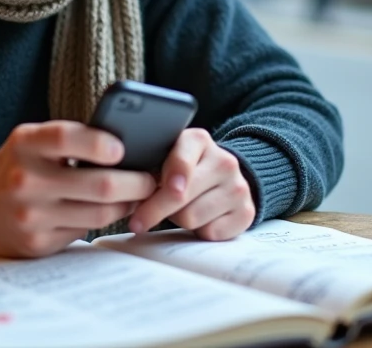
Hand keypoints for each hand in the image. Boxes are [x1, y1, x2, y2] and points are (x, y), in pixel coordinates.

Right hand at [0, 121, 157, 257]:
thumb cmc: (18, 166)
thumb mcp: (31, 142)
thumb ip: (69, 139)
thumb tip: (128, 147)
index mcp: (25, 144)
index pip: (66, 137)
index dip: (99, 142)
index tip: (124, 148)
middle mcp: (26, 179)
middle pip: (100, 185)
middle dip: (136, 182)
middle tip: (152, 178)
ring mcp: (31, 215)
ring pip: (100, 213)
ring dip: (127, 204)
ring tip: (138, 195)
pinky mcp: (37, 243)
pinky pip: (84, 231)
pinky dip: (102, 220)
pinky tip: (110, 211)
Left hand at [128, 129, 255, 240]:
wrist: (224, 178)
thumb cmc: (183, 169)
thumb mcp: (166, 157)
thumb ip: (149, 164)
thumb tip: (124, 185)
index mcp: (199, 140)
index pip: (179, 162)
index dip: (161, 183)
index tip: (142, 197)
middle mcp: (224, 160)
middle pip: (180, 197)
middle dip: (156, 210)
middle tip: (138, 222)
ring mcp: (238, 186)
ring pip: (192, 218)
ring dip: (178, 220)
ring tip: (178, 209)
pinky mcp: (247, 212)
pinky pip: (211, 233)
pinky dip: (199, 231)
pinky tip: (199, 219)